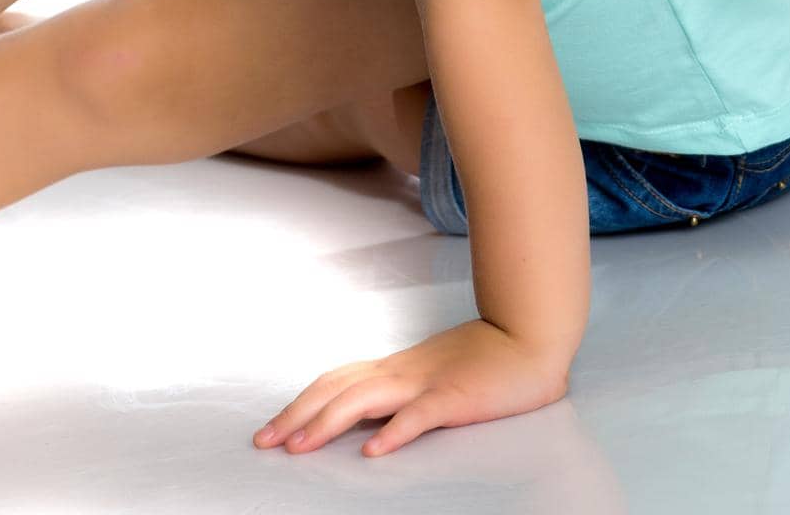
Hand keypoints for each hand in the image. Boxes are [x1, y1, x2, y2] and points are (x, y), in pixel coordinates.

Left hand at [252, 318, 572, 457]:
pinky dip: (393, 433)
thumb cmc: (482, 360)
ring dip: (326, 423)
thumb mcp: (430, 375)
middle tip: (263, 441)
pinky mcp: (454, 398)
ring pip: (363, 400)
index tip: (272, 428)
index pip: (334, 381)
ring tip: (299, 447)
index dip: (299, 403)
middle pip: (335, 388)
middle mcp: (400, 372)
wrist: (526, 338)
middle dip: (296, 414)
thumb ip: (398, 393)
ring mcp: (425, 382)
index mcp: (393, 368)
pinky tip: (372, 451)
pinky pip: (418, 417)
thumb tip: (364, 420)